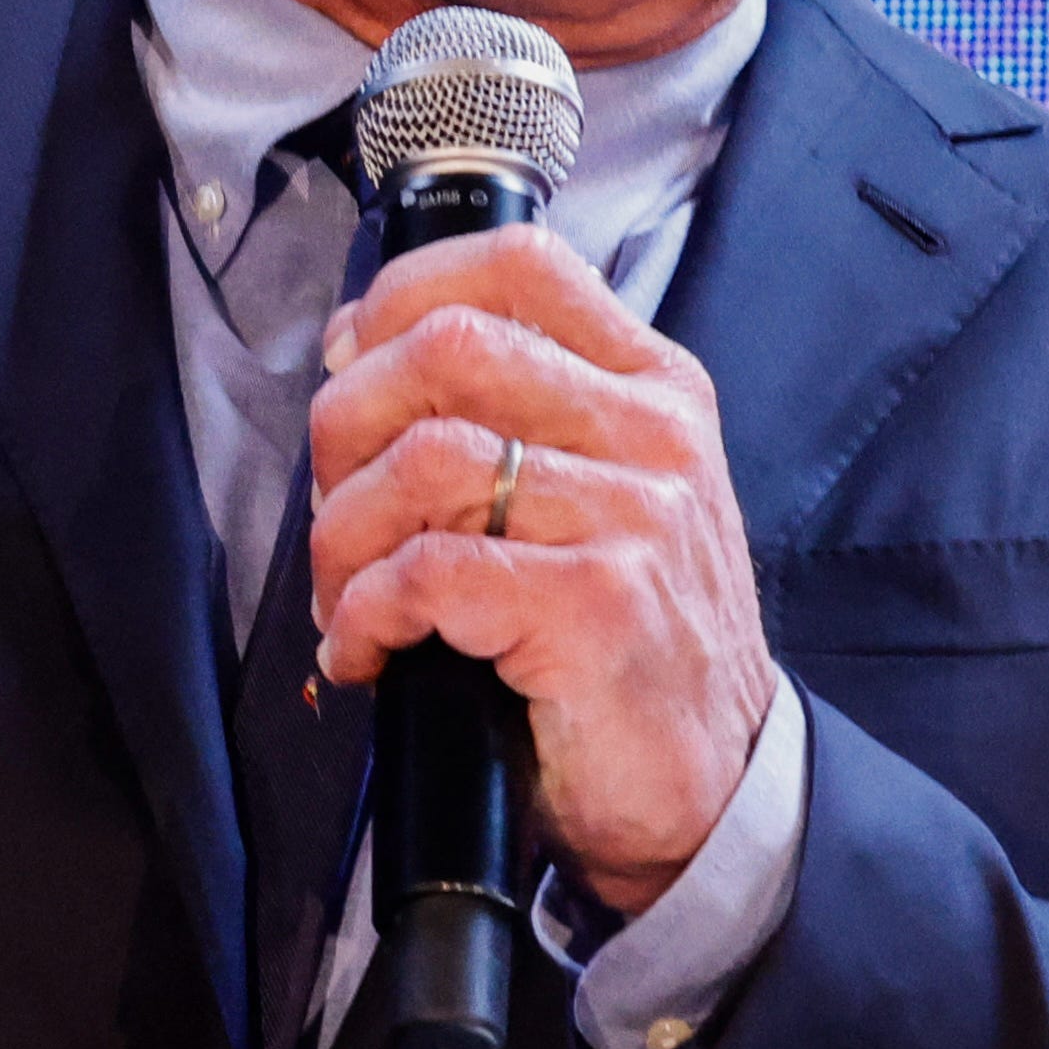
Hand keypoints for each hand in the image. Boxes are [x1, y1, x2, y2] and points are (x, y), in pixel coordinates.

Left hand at [308, 223, 776, 915]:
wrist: (716, 784)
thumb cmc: (631, 640)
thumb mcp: (604, 493)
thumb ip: (515, 414)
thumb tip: (356, 354)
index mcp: (651, 385)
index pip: (520, 264)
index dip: (403, 294)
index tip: (349, 362)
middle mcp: (653, 434)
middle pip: (448, 347)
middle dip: (346, 423)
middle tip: (332, 506)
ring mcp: (634, 517)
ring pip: (425, 461)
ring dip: (342, 535)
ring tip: (343, 594)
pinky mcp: (599, 606)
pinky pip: (430, 571)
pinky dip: (365, 611)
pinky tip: (364, 647)